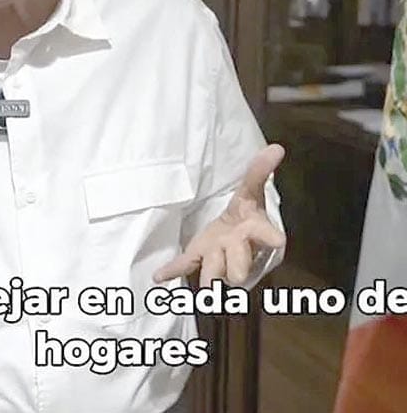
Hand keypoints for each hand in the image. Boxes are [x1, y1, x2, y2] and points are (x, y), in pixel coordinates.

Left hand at [153, 144, 286, 287]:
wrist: (238, 233)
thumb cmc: (246, 213)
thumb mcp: (250, 190)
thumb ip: (259, 171)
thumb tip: (276, 147)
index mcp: (256, 231)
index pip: (267, 234)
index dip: (272, 238)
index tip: (277, 240)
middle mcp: (240, 250)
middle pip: (240, 264)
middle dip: (236, 267)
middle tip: (234, 274)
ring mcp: (219, 258)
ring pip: (215, 272)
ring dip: (210, 276)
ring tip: (206, 287)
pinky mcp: (199, 257)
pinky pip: (186, 265)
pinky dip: (172, 271)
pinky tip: (159, 276)